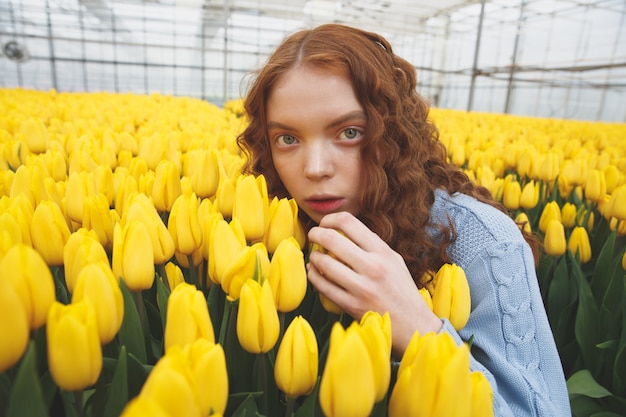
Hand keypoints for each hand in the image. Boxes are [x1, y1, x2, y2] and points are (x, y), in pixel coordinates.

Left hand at [307, 211, 441, 356]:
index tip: (325, 223)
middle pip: (331, 239)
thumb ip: (371, 245)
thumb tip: (343, 230)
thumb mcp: (393, 260)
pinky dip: (314, 277)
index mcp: (383, 252)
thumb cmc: (400, 289)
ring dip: (314, 257)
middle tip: (313, 235)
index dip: (330, 219)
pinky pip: (323, 287)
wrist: (412, 323)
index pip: (349, 222)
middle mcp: (373, 267)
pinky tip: (314, 273)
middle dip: (316, 234)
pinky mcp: (352, 305)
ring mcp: (362, 287)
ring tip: (315, 257)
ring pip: (324, 263)